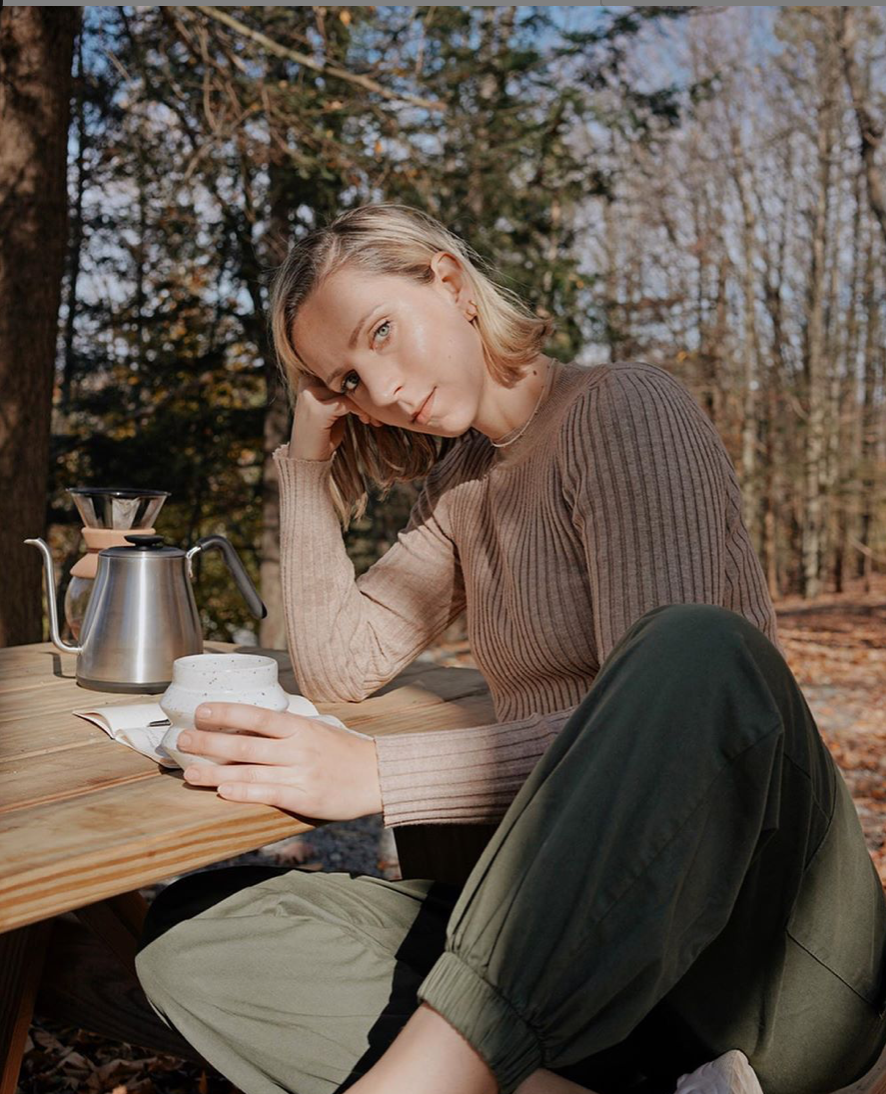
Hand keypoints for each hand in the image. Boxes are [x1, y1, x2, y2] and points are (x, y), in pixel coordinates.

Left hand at [178, 703, 382, 821]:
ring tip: (189, 773)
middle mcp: (297, 748)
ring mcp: (300, 774)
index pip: (258, 716)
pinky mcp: (304, 798)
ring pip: (250, 772)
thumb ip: (286, 730)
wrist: (379, 776)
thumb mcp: (317, 730)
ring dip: (215, 772)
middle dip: (210, 743)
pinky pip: (268, 794)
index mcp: (300, 727)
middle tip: (182, 741)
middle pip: (245, 744)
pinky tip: (223, 792)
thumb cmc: (344, 752)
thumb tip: (248, 725)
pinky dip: (243, 792)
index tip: (201, 711)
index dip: (228, 712)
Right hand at [290, 373, 382, 460]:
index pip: (340, 369)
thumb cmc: (323, 433)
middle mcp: (306, 383)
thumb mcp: (332, 407)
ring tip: (373, 417)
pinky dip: (361, 411)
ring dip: (366, 403)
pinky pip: (348, 403)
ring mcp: (311, 396)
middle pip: (344, 378)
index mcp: (307, 377)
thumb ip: (341, 391)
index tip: (374, 394)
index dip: (359, 381)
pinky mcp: (319, 410)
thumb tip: (366, 377)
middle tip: (378, 408)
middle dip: (365, 391)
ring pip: (348, 390)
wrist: (307, 459)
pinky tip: (366, 420)